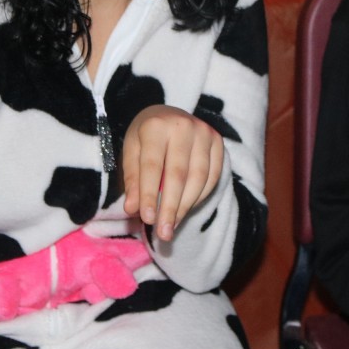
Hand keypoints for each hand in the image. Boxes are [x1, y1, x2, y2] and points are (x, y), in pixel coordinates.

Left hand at [122, 104, 223, 240]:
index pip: (153, 166)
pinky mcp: (218, 142)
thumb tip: (133, 209)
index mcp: (156, 125)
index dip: (149, 194)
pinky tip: (185, 208)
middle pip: (178, 175)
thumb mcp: (131, 152)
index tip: (147, 219)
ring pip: (198, 178)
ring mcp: (205, 133)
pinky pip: (212, 176)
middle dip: (170, 207)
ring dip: (185, 206)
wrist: (168, 115)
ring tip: (172, 226)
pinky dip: (199, 197)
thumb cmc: (145, 137)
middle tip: (163, 233)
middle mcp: (183, 126)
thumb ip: (132, 179)